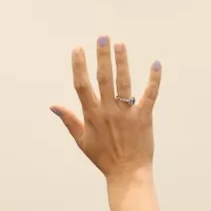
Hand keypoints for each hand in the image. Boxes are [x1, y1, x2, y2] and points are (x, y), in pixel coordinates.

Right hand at [51, 36, 161, 184]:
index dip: (79, 66)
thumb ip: (69, 120)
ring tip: (120, 45)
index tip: (78, 49)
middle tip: (102, 37)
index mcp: (92, 115)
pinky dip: (154, 80)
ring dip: (122, 62)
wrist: (127, 173)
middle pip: (103, 79)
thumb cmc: (104, 158)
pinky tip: (156, 64)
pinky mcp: (144, 118)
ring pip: (123, 83)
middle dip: (102, 57)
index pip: (82, 85)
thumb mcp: (81, 140)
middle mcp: (108, 111)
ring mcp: (126, 114)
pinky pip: (150, 95)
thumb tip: (53, 106)